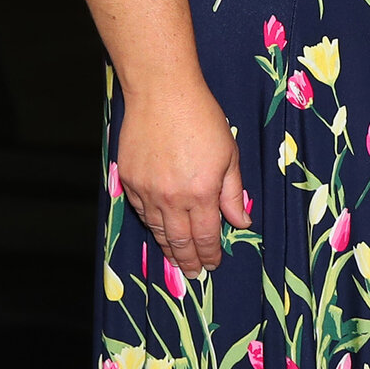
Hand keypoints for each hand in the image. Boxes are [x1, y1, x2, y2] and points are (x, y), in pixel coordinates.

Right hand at [113, 81, 248, 276]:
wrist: (162, 94)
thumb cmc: (203, 118)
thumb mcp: (229, 154)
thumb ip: (233, 193)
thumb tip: (241, 222)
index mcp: (202, 193)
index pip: (206, 236)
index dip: (210, 254)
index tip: (213, 264)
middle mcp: (172, 198)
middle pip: (180, 241)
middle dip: (189, 261)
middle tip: (195, 274)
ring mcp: (147, 191)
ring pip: (158, 230)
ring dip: (168, 248)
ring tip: (177, 260)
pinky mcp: (129, 180)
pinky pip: (141, 211)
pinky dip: (152, 225)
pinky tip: (159, 230)